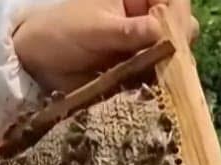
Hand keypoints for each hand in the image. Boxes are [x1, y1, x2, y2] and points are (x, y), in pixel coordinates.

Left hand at [12, 0, 199, 94]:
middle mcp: (147, 16)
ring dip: (174, 68)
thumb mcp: (93, 30)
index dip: (179, 16)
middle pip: (182, 26)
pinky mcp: (143, 70)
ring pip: (176, 54)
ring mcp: (147, 44)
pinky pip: (162, 76)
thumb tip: (159, 31)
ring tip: (163, 80)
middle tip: (171, 63)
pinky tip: (158, 92)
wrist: (39, 62)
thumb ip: (126, 31)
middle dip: (180, 44)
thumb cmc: (61, 33)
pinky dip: (163, 85)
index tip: (174, 37)